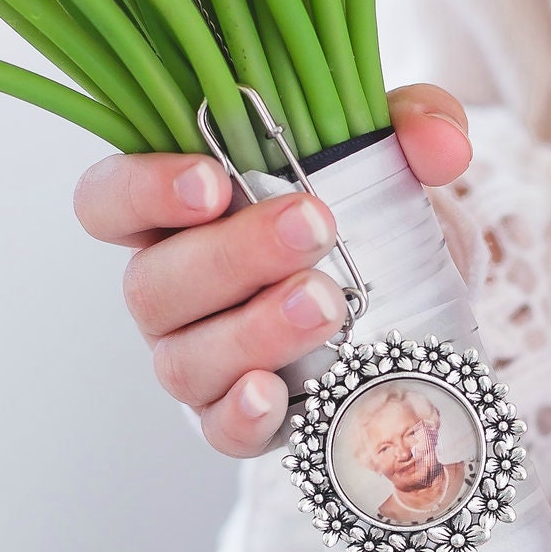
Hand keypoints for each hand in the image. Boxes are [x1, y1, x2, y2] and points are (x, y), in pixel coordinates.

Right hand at [73, 84, 471, 457]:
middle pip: (152, 283)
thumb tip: (441, 142)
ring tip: (327, 305)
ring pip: (184, 359)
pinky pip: (219, 428)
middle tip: (313, 227)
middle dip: (232, 256)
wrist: (408, 295)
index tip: (211, 182)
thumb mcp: (389, 149)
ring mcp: (194, 357)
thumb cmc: (363, 206)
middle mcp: (169, 286)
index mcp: (175, 211)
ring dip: (253, 332)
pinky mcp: (234, 417)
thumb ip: (412, 123)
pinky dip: (245, 416)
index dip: (142, 191)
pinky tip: (278, 396)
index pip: (109, 197)